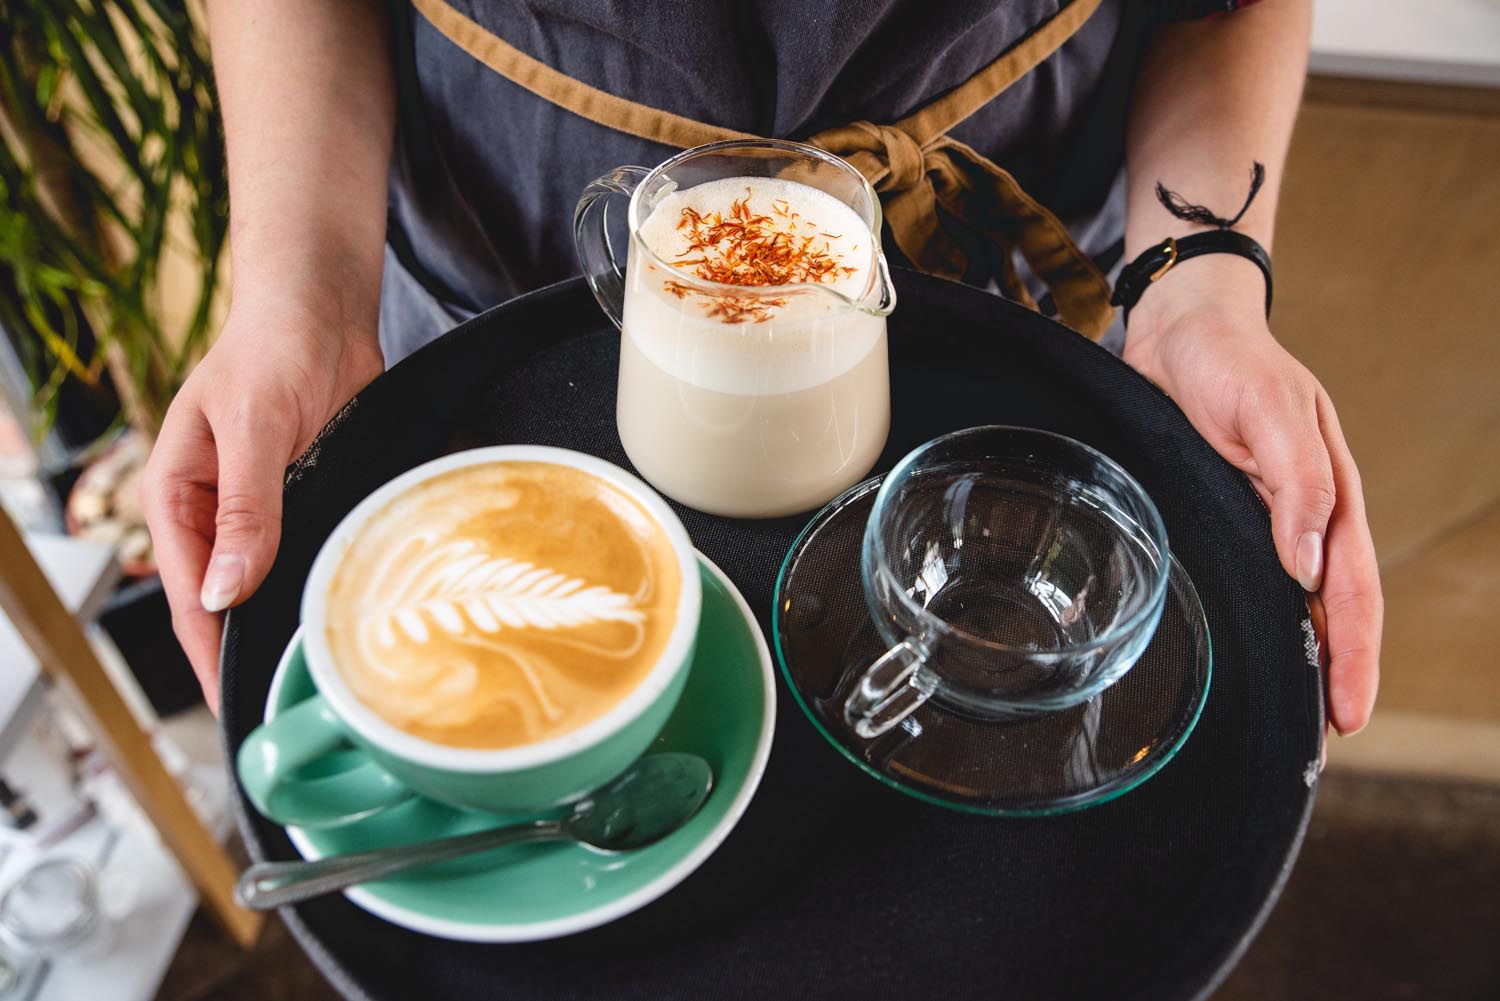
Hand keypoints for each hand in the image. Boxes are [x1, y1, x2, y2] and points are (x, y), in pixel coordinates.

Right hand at [141, 295, 382, 711]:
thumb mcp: (253, 429)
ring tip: (320, 673)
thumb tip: (224, 591)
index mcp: (177, 497)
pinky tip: (347, 612)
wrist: (323, 308)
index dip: (209, 651)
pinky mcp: (309, 498)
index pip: (189, 594)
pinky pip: (312, 553)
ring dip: (291, 618)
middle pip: (228, 599)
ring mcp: (265, 508)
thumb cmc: (272, 349)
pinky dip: (323, 581)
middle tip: (288, 703)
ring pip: (272, 581)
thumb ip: (246, 509)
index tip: (235, 700)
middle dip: (250, 649)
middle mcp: (217, 511)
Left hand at [1123, 255, 1381, 734]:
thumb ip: (1294, 481)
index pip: (1352, 591)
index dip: (1353, 655)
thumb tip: (1310, 564)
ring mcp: (1268, 514)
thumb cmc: (1227, 359)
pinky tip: (1255, 648)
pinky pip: (1254, 576)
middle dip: (1337, 673)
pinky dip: (1263, 618)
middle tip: (1329, 740)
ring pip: (1296, 600)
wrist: (1179, 323)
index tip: (1348, 715)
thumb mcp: (1267, 410)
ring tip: (1297, 714)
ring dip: (1302, 655)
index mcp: (1329, 492)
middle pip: (1334, 608)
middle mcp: (1306, 512)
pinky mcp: (1227, 510)